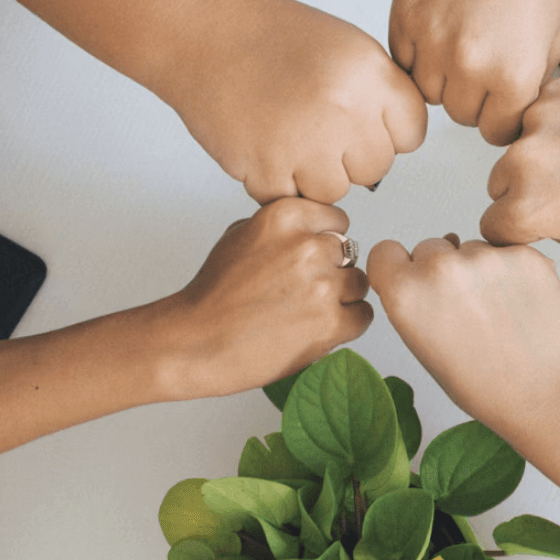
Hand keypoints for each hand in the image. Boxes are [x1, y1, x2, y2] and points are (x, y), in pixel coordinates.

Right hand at [162, 198, 371, 397]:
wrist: (196, 342)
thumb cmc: (213, 295)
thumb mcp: (240, 235)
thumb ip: (283, 227)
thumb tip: (315, 230)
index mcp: (286, 217)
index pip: (338, 221)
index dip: (326, 242)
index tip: (312, 259)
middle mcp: (308, 246)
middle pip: (350, 254)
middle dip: (333, 271)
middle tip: (304, 292)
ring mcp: (322, 285)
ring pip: (360, 284)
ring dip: (342, 298)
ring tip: (309, 312)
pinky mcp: (330, 323)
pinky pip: (363, 316)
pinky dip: (347, 325)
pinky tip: (318, 329)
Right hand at [165, 0, 427, 204]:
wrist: (204, 29)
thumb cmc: (273, 37)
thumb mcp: (348, 48)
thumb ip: (380, 95)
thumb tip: (398, 144)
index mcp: (370, 73)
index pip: (411, 133)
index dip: (387, 132)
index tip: (363, 122)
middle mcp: (343, 108)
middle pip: (376, 168)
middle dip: (350, 156)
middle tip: (316, 127)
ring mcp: (304, 142)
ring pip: (336, 191)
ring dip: (314, 174)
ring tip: (288, 135)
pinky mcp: (266, 168)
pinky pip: (291, 199)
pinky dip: (277, 182)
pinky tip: (265, 144)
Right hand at [366, 234, 559, 441]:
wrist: (543, 394)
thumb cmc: (483, 384)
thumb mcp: (423, 347)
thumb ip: (411, 302)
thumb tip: (419, 269)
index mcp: (406, 293)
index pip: (385, 252)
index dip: (399, 267)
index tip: (412, 280)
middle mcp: (440, 268)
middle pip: (429, 247)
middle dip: (441, 269)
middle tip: (463, 308)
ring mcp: (484, 256)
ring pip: (470, 247)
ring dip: (478, 269)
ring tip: (496, 311)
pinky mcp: (523, 254)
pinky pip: (506, 250)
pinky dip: (511, 270)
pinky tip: (519, 304)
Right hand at [389, 0, 559, 145]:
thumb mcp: (553, 36)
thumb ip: (532, 83)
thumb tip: (512, 113)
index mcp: (513, 75)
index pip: (497, 131)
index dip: (501, 113)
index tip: (501, 97)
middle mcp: (469, 64)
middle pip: (461, 115)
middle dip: (473, 94)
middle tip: (483, 57)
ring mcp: (431, 41)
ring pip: (428, 92)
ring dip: (443, 76)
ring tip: (462, 38)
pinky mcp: (403, 15)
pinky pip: (403, 61)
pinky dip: (418, 51)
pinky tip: (442, 23)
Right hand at [480, 75, 559, 248]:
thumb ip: (543, 229)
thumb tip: (523, 219)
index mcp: (528, 208)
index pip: (491, 225)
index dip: (514, 226)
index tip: (529, 220)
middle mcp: (523, 164)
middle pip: (497, 183)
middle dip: (522, 187)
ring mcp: (534, 124)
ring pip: (514, 146)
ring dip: (536, 152)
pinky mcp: (549, 94)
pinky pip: (535, 114)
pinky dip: (553, 123)